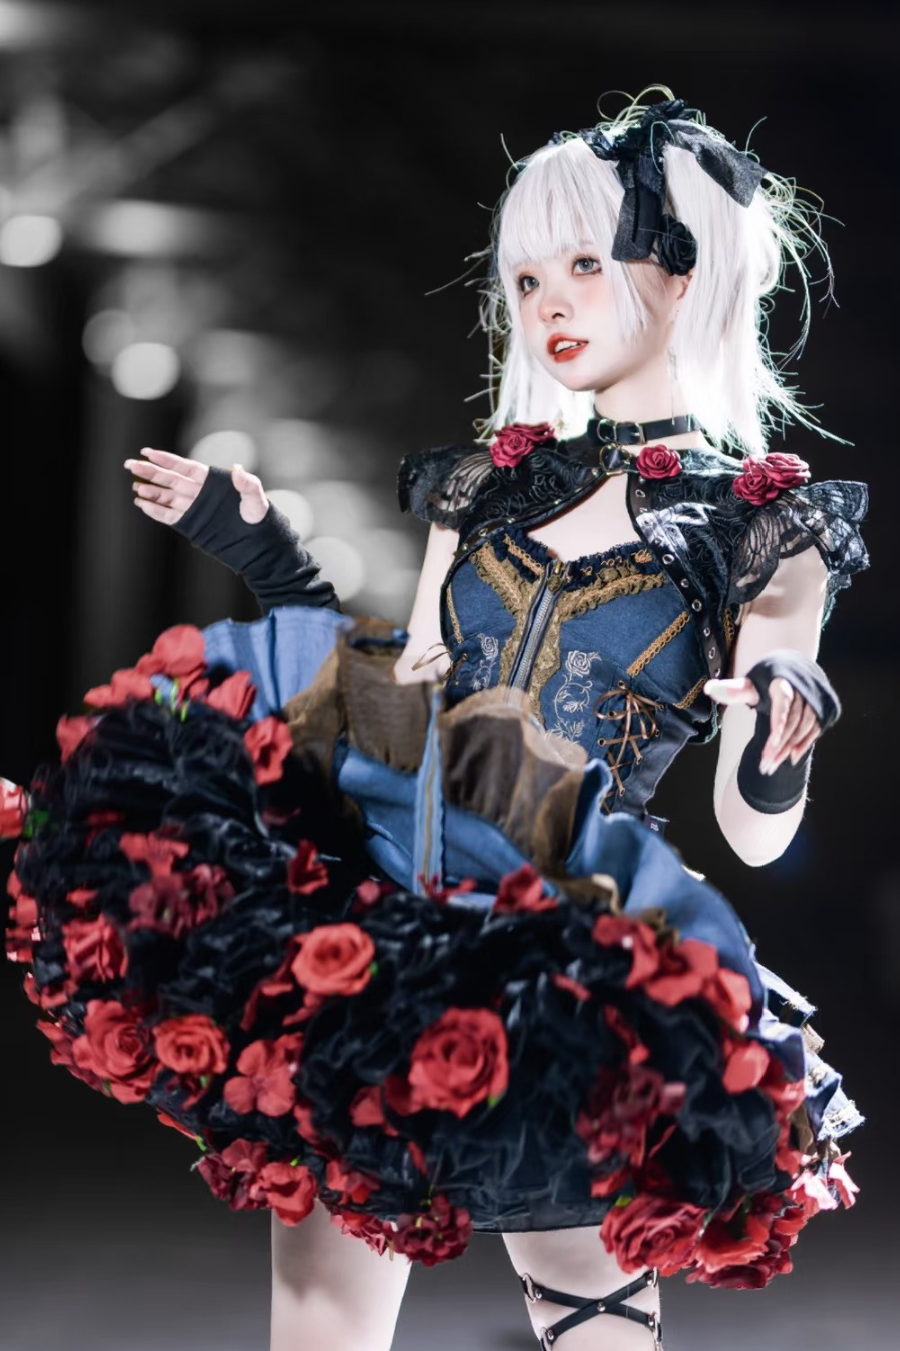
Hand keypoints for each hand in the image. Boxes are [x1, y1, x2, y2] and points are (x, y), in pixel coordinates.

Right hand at [124, 448, 268, 525]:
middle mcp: (199, 492)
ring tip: (134, 486)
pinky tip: (141, 504)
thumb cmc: (259, 518)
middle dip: (149, 472)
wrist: (257, 543)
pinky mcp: (191, 524)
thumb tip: (238, 468)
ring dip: (150, 491)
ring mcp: (194, 508)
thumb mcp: (255, 498)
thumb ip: (247, 483)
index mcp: (210, 481)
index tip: (147, 452)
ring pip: (166, 497)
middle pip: (170, 479)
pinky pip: (169, 515)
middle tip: (130, 464)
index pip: (183, 467)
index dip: (165, 459)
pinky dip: (155, 510)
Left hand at [704, 674, 820, 773]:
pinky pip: (815, 728)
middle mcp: (802, 690)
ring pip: (804, 727)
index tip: (769, 747)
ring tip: (773, 765)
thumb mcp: (750, 683)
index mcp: (783, 681)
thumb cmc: (767, 678)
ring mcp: (814, 700)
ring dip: (790, 748)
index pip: (782, 705)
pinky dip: (804, 744)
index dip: (778, 726)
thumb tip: (708, 689)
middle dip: (779, 745)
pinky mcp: (821, 709)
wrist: (792, 668)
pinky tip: (791, 758)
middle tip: (764, 766)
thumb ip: (733, 689)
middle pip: (792, 721)